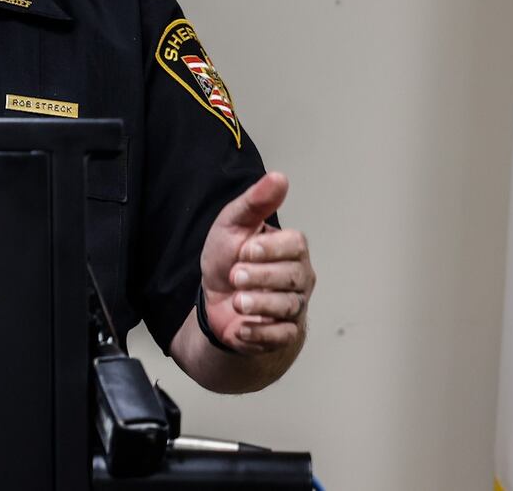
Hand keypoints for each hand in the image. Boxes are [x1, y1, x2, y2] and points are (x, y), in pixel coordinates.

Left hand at [198, 171, 313, 355]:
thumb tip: (279, 177)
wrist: (214, 300)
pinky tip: (241, 326)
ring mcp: (294, 306)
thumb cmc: (227, 257)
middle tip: (234, 275)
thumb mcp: (233, 224)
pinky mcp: (284, 333)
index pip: (296, 245)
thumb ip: (255, 202)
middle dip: (261, 277)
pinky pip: (282, 336)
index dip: (270, 249)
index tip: (245, 250)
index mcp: (290, 248)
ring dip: (258, 304)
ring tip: (237, 301)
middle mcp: (299, 277)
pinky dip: (259, 333)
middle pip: (293, 277)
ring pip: (288, 307)